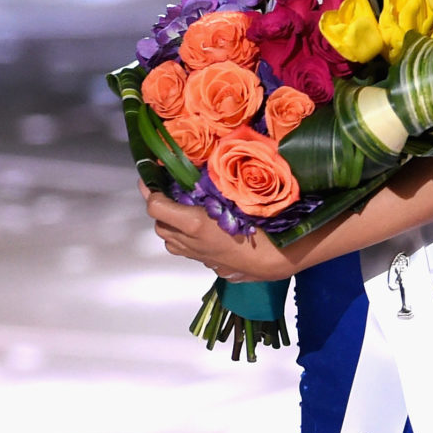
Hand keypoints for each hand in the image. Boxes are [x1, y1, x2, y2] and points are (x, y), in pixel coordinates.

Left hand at [140, 175, 295, 283]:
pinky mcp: (211, 266)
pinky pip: (187, 252)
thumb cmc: (262, 222)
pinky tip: (201, 230)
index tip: (150, 178)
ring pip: (171, 243)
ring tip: (181, 211)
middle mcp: (192, 243)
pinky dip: (185, 240)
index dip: (150, 191)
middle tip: (167, 192)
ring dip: (170, 227)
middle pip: (159, 226)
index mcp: (195, 224)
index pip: (156, 207)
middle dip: (159, 209)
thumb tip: (197, 166)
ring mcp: (200, 257)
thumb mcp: (236, 195)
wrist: (282, 257)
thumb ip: (213, 182)